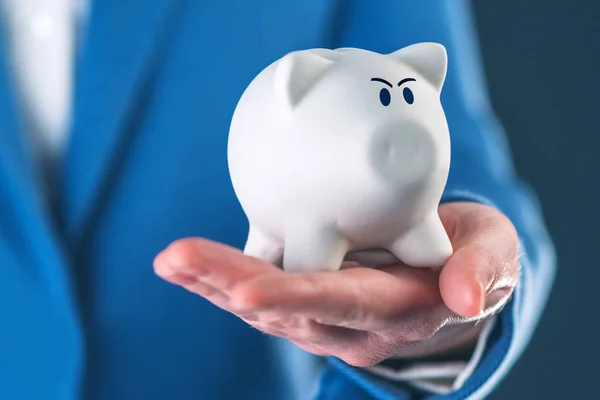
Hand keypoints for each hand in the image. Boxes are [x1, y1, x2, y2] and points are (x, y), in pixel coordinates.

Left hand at [153, 202, 518, 366]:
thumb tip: (467, 298)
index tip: (248, 294)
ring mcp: (325, 315)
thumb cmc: (471, 253)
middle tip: (178, 258)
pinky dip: (219, 279)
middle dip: (231, 285)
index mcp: (399, 308)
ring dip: (214, 282)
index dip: (298, 300)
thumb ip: (485, 271)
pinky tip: (185, 264)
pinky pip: (258, 293)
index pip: (344, 305)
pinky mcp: (306, 299)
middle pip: (287, 308)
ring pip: (263, 305)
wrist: (447, 270)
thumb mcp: (495, 253)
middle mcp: (353, 321)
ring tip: (172, 258)